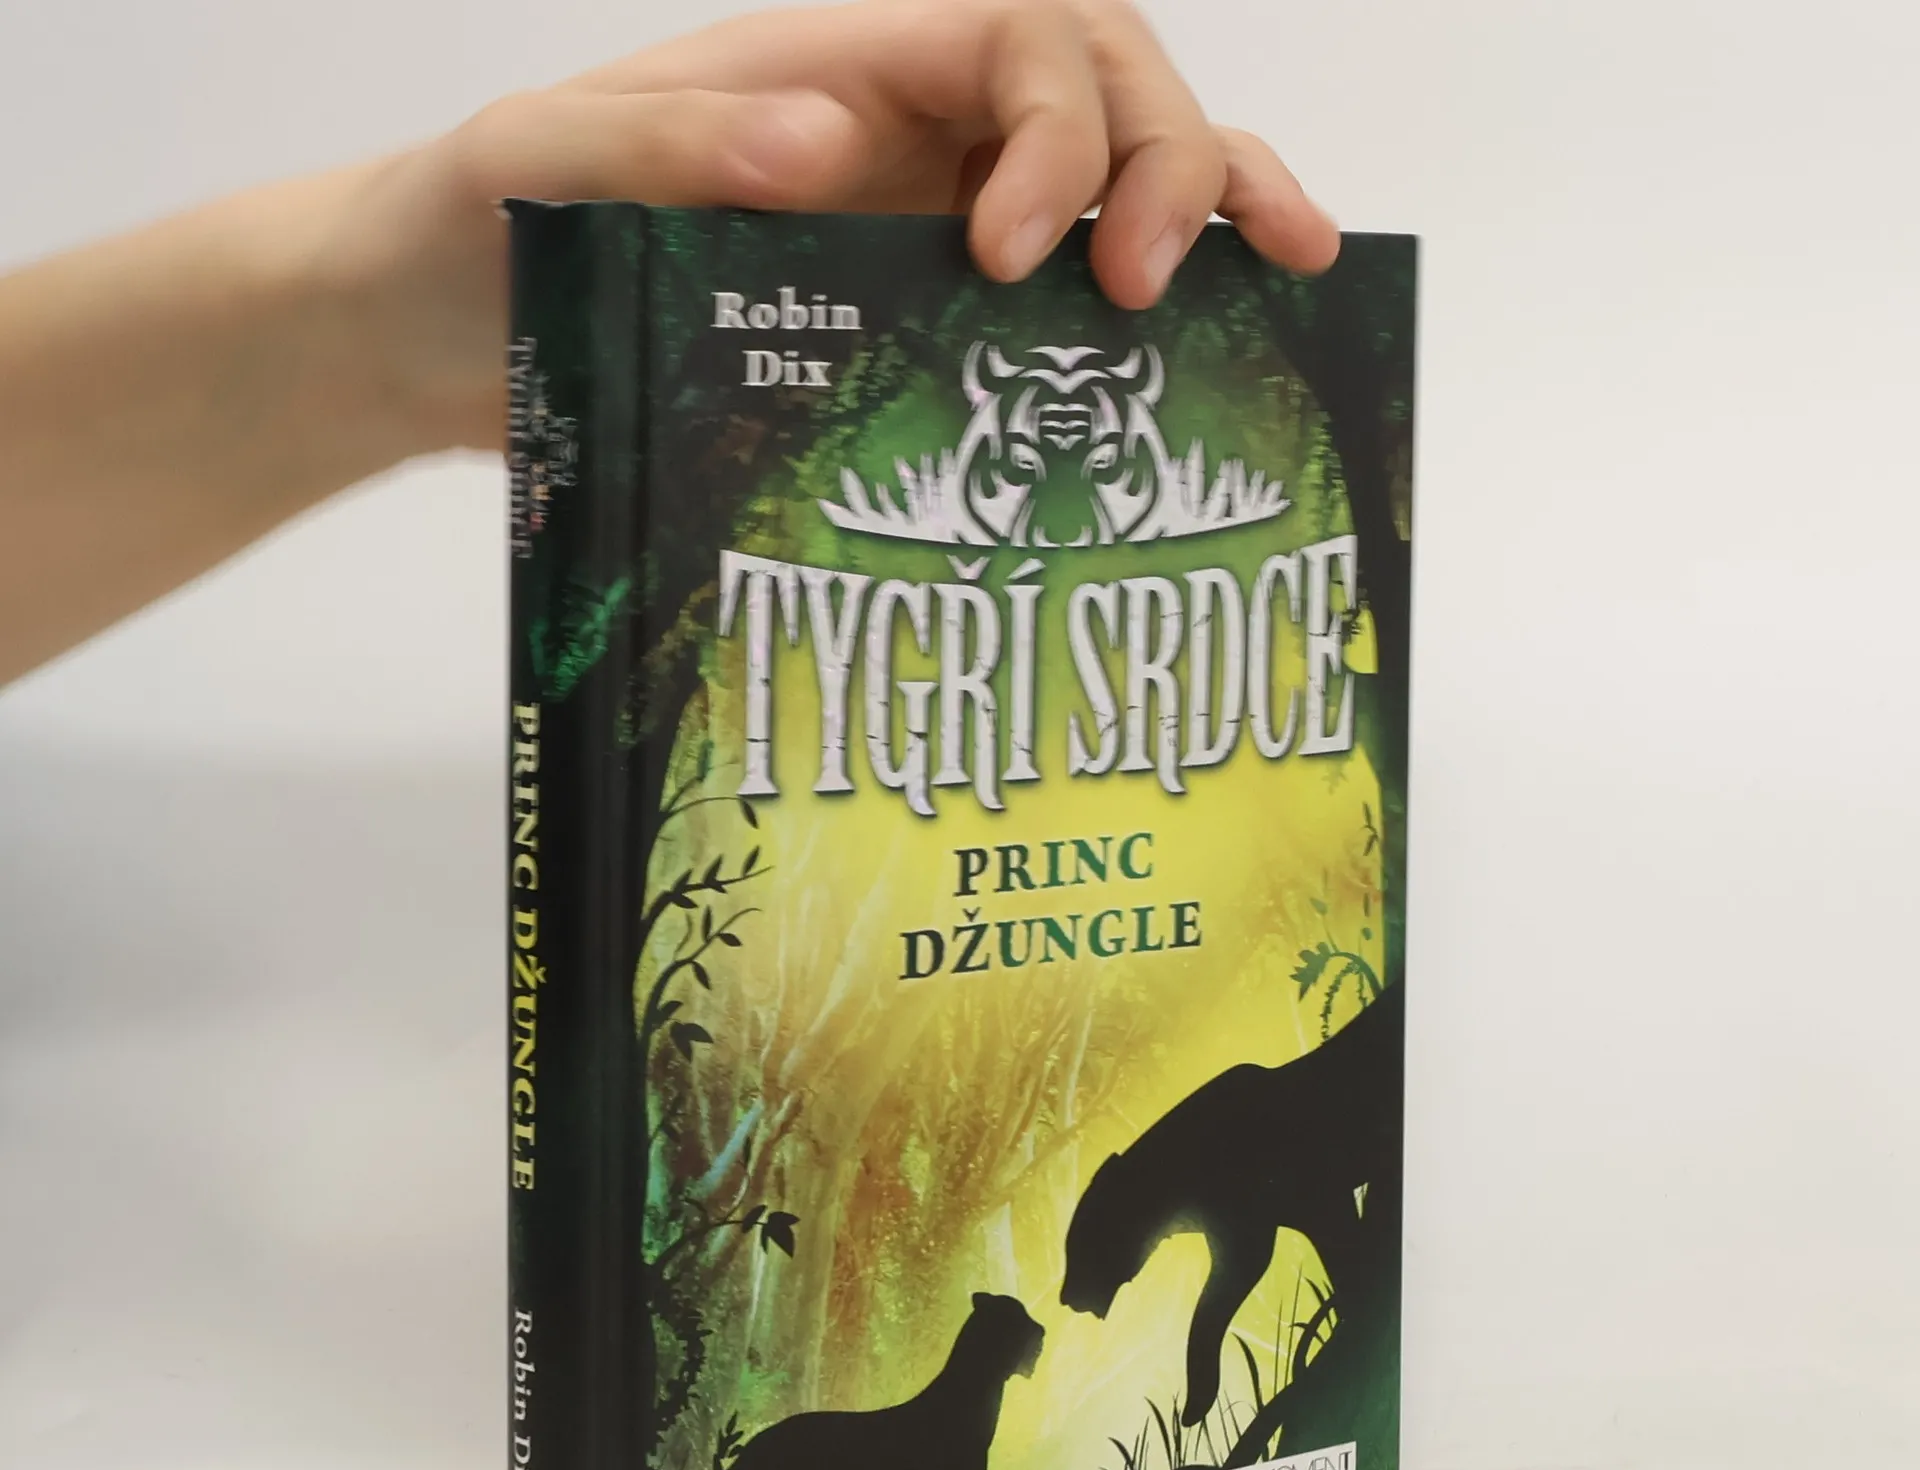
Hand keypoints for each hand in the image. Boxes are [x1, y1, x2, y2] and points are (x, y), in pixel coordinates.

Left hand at [331, 0, 1338, 455]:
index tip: (1011, 257)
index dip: (1060, 132)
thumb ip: (668, 145)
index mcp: (841, 64)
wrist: (436, 337)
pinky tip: (1210, 356)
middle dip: (1165, 166)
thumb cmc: (475, 230)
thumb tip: (834, 145)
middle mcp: (907, 130)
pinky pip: (1068, 299)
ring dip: (1214, 209)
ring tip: (1293, 275)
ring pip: (1120, 178)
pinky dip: (1160, 311)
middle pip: (1109, 89)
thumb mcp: (538, 166)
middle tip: (1149, 290)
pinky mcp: (923, 323)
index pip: (1024, 40)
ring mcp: (927, 223)